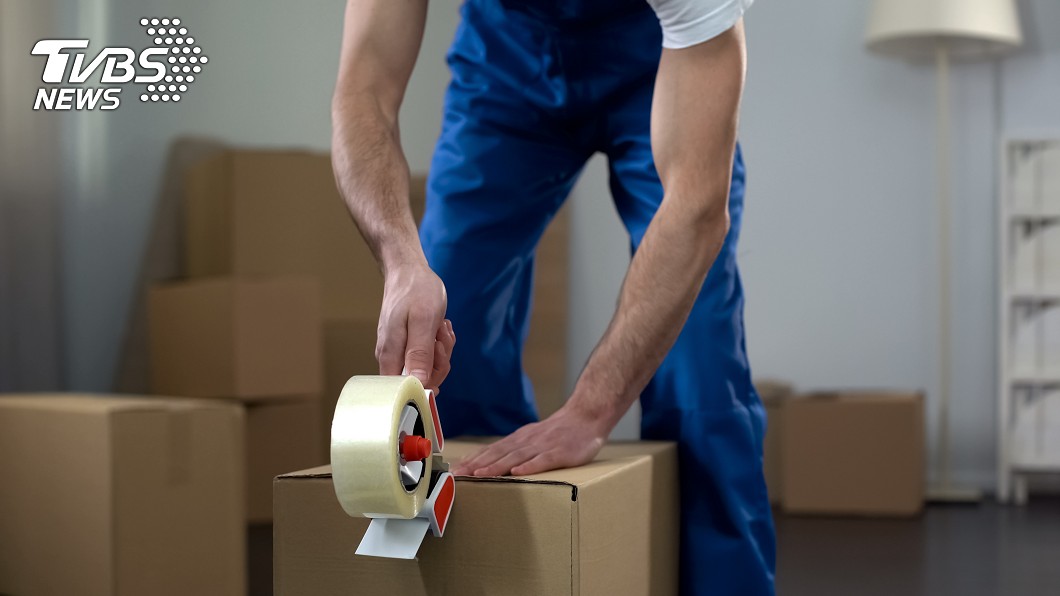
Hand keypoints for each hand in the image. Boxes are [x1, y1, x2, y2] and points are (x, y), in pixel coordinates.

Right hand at [376, 263, 453, 391]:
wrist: (408, 270)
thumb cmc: (415, 290)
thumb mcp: (424, 320)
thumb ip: (420, 353)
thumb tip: (418, 383)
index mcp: (391, 356)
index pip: (407, 390)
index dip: (428, 382)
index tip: (437, 356)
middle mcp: (391, 358)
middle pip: (421, 381)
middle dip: (439, 362)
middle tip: (441, 337)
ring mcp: (399, 352)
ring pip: (428, 368)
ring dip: (441, 350)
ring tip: (440, 327)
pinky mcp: (407, 346)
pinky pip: (428, 356)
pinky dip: (438, 344)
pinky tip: (439, 327)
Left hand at [452, 402, 610, 475]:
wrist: (586, 416)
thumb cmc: (558, 432)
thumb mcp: (533, 438)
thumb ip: (515, 450)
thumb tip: (493, 463)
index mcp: (518, 440)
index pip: (490, 450)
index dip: (472, 460)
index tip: (455, 471)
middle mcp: (526, 441)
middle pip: (497, 454)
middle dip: (476, 465)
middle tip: (458, 476)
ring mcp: (543, 446)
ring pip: (515, 457)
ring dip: (496, 466)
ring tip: (479, 475)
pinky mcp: (560, 452)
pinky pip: (543, 460)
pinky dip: (529, 466)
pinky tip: (517, 473)